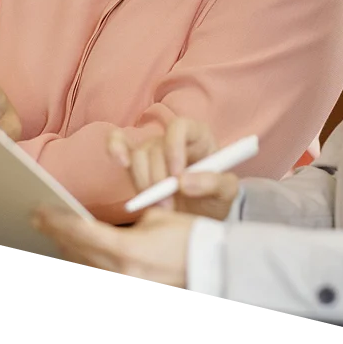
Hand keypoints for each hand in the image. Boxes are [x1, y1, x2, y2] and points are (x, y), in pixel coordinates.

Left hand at [31, 206, 194, 288]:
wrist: (213, 264)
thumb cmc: (189, 235)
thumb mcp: (158, 217)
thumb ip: (129, 221)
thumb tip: (109, 221)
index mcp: (127, 249)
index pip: (81, 232)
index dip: (58, 220)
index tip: (40, 209)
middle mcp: (122, 269)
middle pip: (78, 249)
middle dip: (56, 232)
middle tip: (36, 217)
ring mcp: (126, 280)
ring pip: (86, 261)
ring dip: (67, 245)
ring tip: (50, 230)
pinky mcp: (132, 282)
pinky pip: (100, 267)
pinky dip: (84, 255)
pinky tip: (75, 247)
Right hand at [108, 118, 238, 220]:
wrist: (201, 216)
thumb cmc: (216, 198)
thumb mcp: (227, 193)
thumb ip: (213, 183)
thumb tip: (183, 182)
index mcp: (197, 136)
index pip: (179, 127)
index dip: (174, 148)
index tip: (177, 177)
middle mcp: (172, 139)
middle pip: (154, 146)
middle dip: (158, 179)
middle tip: (169, 206)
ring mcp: (152, 150)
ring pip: (137, 156)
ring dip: (143, 183)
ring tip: (160, 206)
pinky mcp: (137, 164)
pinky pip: (118, 145)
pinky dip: (115, 149)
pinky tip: (121, 162)